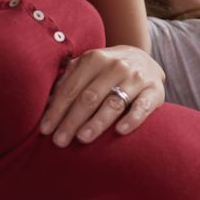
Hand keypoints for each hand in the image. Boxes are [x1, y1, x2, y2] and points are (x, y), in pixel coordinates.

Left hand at [39, 45, 165, 146]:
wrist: (144, 60)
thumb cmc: (107, 70)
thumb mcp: (88, 67)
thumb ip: (69, 81)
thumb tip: (46, 102)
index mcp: (94, 59)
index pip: (71, 88)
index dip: (56, 110)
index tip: (45, 130)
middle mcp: (116, 65)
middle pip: (89, 97)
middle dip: (71, 120)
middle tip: (59, 141)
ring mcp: (136, 78)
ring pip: (113, 103)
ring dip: (97, 122)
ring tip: (82, 138)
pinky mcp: (154, 91)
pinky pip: (143, 107)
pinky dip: (132, 119)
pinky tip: (120, 131)